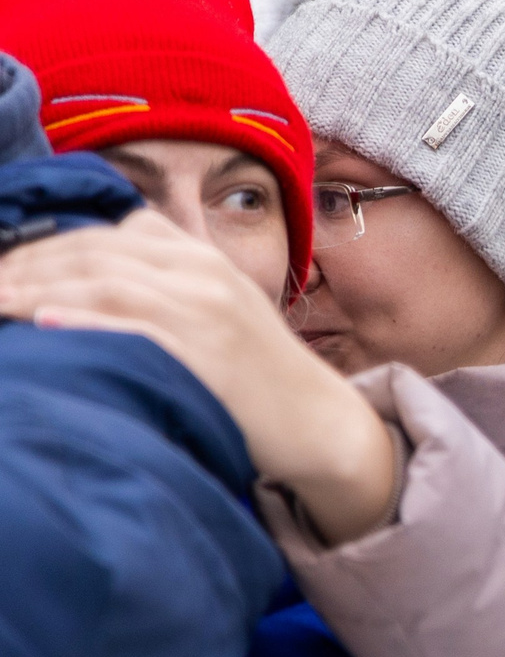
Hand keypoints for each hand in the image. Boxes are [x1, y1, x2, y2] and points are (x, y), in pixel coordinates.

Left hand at [0, 211, 396, 543]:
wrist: (320, 422)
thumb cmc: (257, 375)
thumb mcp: (218, 310)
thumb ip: (166, 283)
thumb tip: (86, 277)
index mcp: (203, 259)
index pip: (108, 234)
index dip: (44, 245)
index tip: (1, 268)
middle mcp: (205, 276)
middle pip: (98, 253)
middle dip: (27, 266)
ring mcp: (209, 316)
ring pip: (108, 284)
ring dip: (38, 290)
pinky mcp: (211, 359)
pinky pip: (139, 331)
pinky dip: (86, 322)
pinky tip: (44, 322)